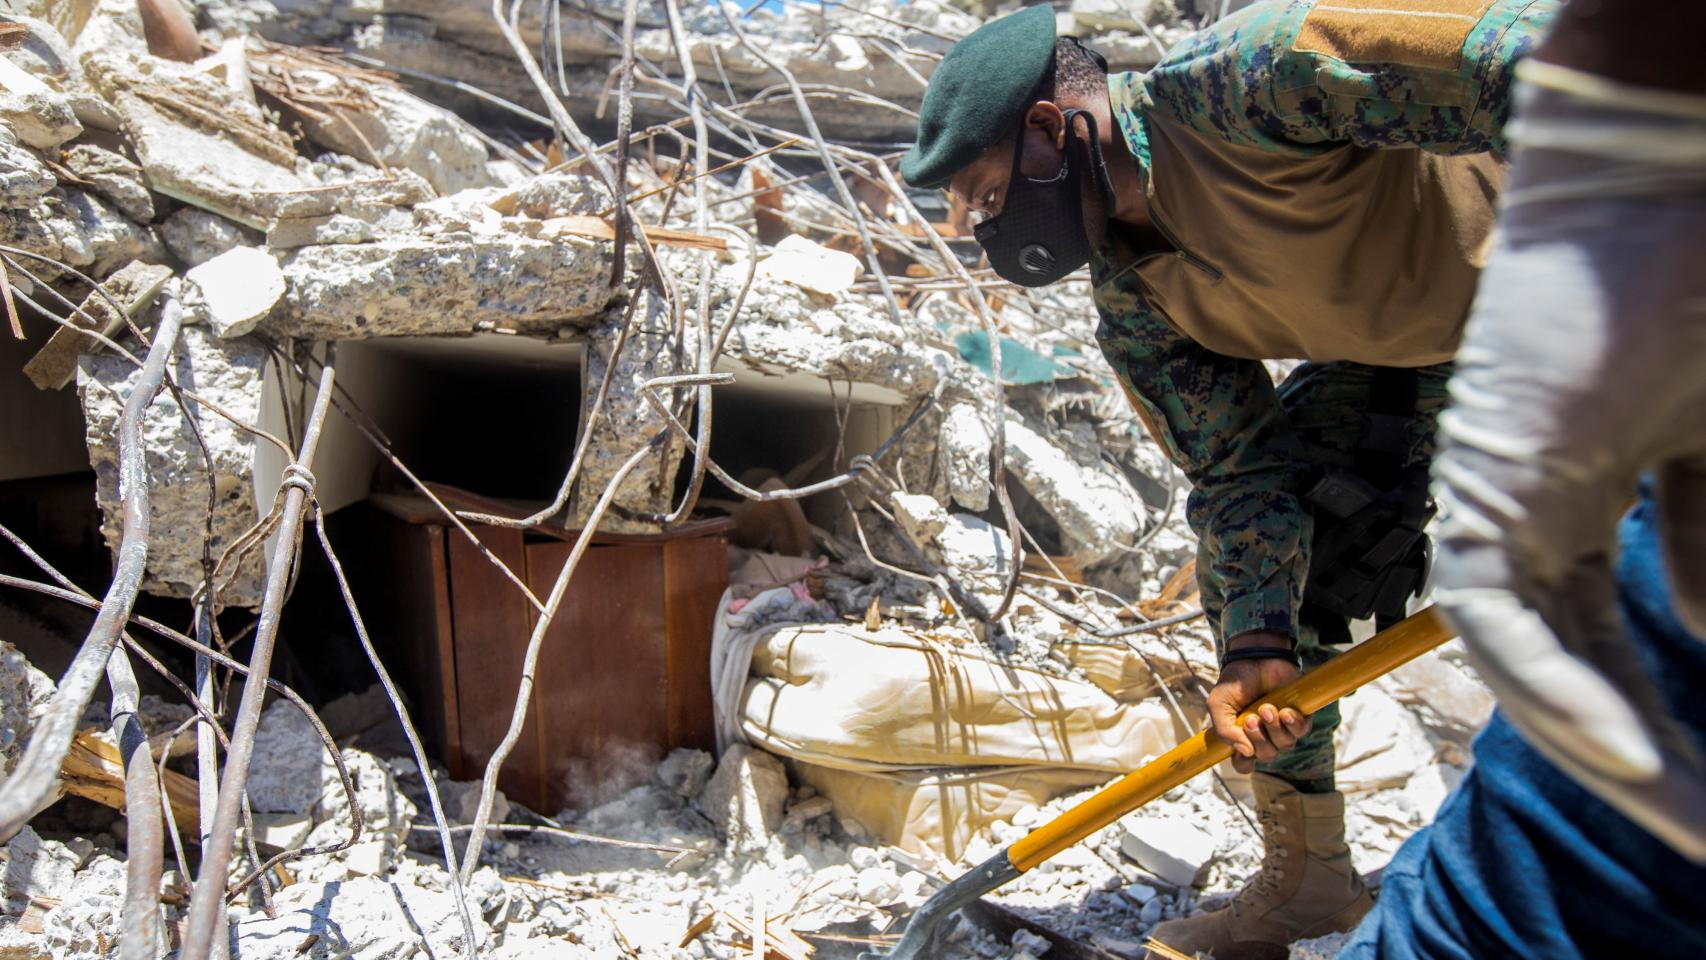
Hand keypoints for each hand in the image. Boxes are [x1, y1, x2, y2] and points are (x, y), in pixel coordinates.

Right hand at [1209, 632, 1310, 773]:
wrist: (1255, 657)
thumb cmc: (1235, 682)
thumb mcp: (1218, 704)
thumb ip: (1224, 730)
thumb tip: (1245, 751)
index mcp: (1242, 736)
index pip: (1244, 763)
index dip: (1244, 762)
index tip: (1242, 751)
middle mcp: (1264, 736)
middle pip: (1267, 755)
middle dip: (1260, 739)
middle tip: (1252, 718)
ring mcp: (1282, 727)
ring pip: (1285, 745)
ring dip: (1275, 729)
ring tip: (1267, 708)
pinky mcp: (1299, 716)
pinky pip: (1301, 731)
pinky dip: (1293, 724)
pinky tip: (1285, 711)